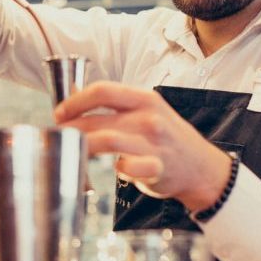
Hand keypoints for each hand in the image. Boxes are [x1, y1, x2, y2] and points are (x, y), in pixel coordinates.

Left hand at [53, 81, 232, 209]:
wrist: (201, 166)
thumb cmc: (166, 138)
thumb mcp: (146, 111)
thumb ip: (115, 107)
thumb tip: (74, 99)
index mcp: (144, 99)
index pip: (102, 91)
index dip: (75, 101)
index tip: (60, 113)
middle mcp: (149, 118)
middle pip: (97, 120)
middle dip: (71, 130)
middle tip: (59, 138)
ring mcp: (154, 143)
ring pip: (107, 141)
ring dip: (84, 148)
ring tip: (75, 153)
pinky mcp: (157, 168)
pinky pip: (128, 168)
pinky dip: (116, 169)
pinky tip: (115, 169)